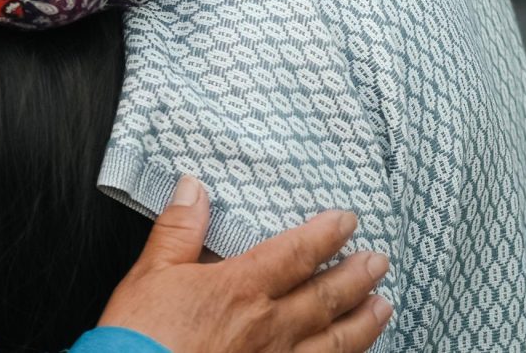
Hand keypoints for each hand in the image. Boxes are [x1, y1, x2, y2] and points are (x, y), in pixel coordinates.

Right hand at [98, 179, 391, 352]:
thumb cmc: (141, 337)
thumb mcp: (149, 274)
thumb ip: (178, 229)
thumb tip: (194, 188)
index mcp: (239, 289)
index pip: (295, 254)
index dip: (325, 235)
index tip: (347, 221)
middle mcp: (268, 326)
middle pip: (325, 297)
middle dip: (356, 276)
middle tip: (379, 262)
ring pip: (334, 342)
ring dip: (362, 322)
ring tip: (384, 307)